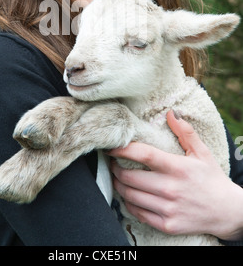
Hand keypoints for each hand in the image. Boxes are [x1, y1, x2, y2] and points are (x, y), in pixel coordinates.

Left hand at [109, 110, 242, 240]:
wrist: (226, 212)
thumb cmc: (212, 179)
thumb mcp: (202, 152)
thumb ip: (185, 132)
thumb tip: (170, 113)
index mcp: (178, 168)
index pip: (144, 155)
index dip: (123, 149)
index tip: (111, 146)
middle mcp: (171, 189)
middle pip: (130, 177)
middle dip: (116, 169)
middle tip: (113, 163)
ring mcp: (168, 208)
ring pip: (130, 196)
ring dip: (118, 185)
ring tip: (118, 177)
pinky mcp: (167, 224)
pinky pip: (137, 213)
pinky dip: (128, 203)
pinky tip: (129, 195)